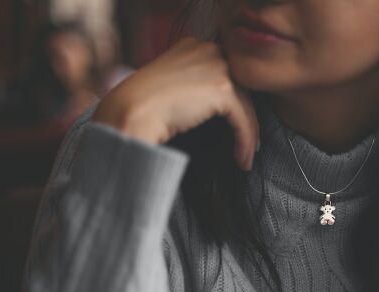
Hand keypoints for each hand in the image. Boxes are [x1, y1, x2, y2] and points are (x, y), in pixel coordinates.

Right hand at [92, 37, 258, 170]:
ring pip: (245, 106)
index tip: (236, 126)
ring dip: (248, 135)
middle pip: (240, 88)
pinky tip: (242, 159)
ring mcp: (216, 67)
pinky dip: (245, 142)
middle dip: (245, 119)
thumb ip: (193, 85)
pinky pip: (244, 120)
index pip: (226, 74)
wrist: (131, 112)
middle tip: (247, 144)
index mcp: (195, 46)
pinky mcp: (222, 89)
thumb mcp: (172, 85)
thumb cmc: (143, 106)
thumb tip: (215, 106)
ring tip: (244, 157)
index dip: (233, 103)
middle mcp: (208, 50)